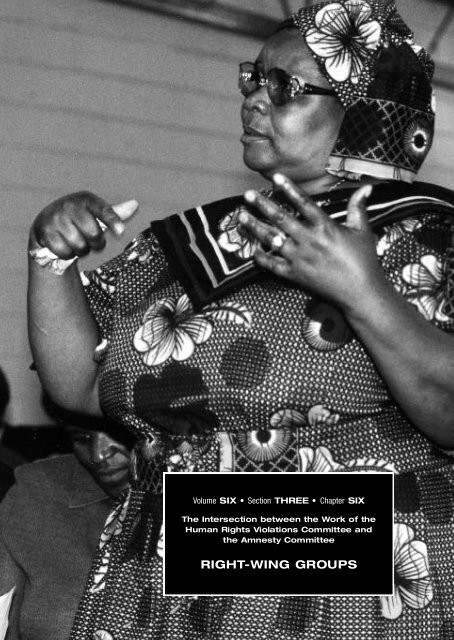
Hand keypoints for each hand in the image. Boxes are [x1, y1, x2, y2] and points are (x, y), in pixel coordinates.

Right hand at [30, 191, 136, 259]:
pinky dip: (68, 254)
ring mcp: (56, 218)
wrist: (48, 221)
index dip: (113, 221)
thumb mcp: (95, 213)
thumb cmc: (79, 218)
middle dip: (97, 243)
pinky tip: (65, 245)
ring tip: (77, 242)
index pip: (103, 210)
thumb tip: (135, 204)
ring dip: (82, 250)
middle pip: (94, 234)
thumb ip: (114, 212)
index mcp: (86, 199)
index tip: (122, 231)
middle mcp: (70, 205)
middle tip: (93, 241)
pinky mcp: (45, 232)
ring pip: (79, 246)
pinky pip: (65, 252)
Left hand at [239, 173, 384, 311]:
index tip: (275, 177)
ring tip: (241, 216)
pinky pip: (273, 265)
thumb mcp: (363, 231)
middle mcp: (309, 240)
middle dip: (262, 205)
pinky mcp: (295, 275)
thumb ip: (358, 208)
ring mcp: (299, 259)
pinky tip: (252, 250)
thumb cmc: (364, 260)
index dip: (289, 189)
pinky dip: (261, 258)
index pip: (303, 203)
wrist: (361, 292)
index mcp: (325, 227)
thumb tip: (366, 187)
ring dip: (255, 227)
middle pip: (281, 219)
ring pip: (272, 239)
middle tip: (247, 195)